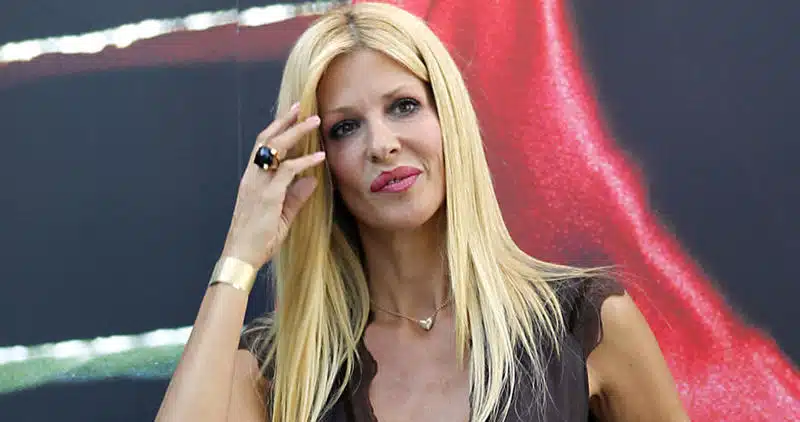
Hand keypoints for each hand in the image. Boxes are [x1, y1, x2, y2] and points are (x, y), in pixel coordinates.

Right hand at [220, 103, 324, 268]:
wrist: (240, 256)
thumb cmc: (257, 240)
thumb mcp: (281, 216)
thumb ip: (295, 197)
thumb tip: (311, 180)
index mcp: (252, 180)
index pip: (263, 146)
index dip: (277, 129)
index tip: (292, 116)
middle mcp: (252, 178)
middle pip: (266, 139)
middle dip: (284, 121)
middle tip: (302, 107)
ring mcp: (258, 185)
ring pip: (275, 149)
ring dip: (296, 133)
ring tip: (314, 122)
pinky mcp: (268, 196)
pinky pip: (287, 171)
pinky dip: (304, 161)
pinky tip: (319, 156)